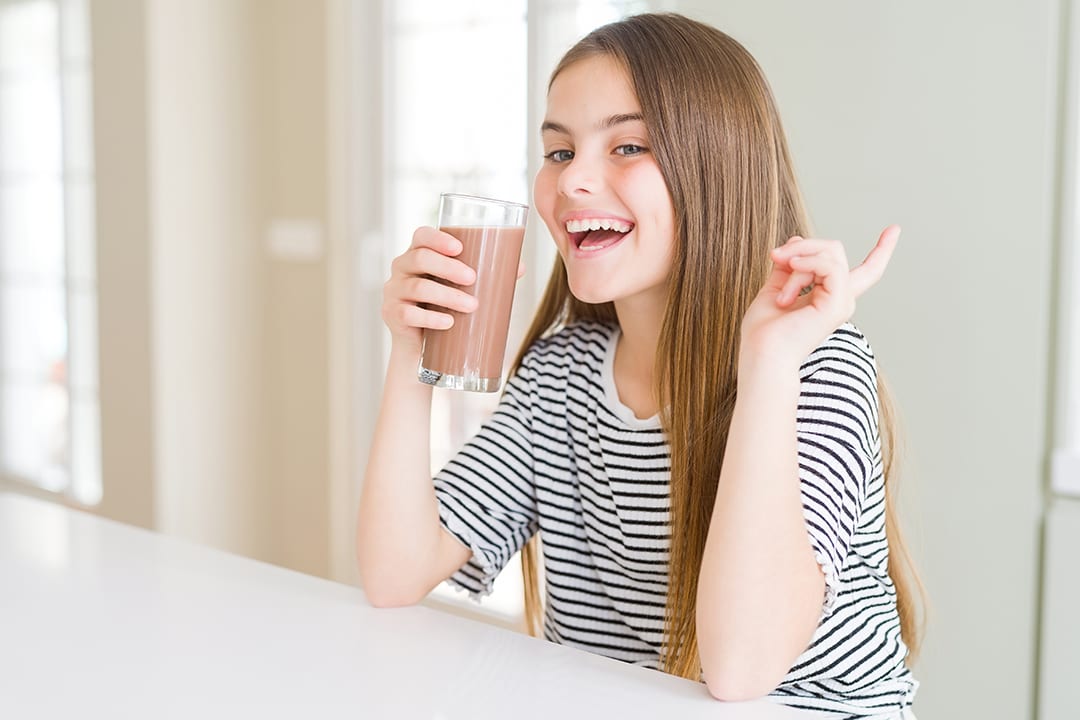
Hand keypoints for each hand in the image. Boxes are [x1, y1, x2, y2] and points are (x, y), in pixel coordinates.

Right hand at [382, 227, 479, 356]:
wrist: (423, 346)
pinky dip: (431, 318)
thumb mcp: (461, 288)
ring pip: (417, 288)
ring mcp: (394, 291)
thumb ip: (486, 276)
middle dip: (448, 267)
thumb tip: (520, 268)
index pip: (421, 236)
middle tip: (472, 278)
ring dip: (447, 296)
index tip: (460, 248)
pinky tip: (448, 322)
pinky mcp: (392, 315)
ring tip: (471, 306)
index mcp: (419, 254)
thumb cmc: (444, 306)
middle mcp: (402, 268)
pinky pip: (408, 314)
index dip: (438, 238)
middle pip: (420, 258)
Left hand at [739, 225, 899, 364]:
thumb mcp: (774, 289)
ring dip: (798, 258)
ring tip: (779, 284)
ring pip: (831, 254)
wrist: (762, 357)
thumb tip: (797, 240)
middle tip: (774, 257)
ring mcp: (842, 303)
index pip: (866, 271)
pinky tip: (789, 270)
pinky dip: (806, 263)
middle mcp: (841, 300)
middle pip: (834, 251)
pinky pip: (830, 266)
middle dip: (802, 247)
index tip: (894, 229)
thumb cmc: (763, 333)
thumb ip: (788, 267)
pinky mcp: (837, 305)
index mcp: (830, 298)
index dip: (882, 250)